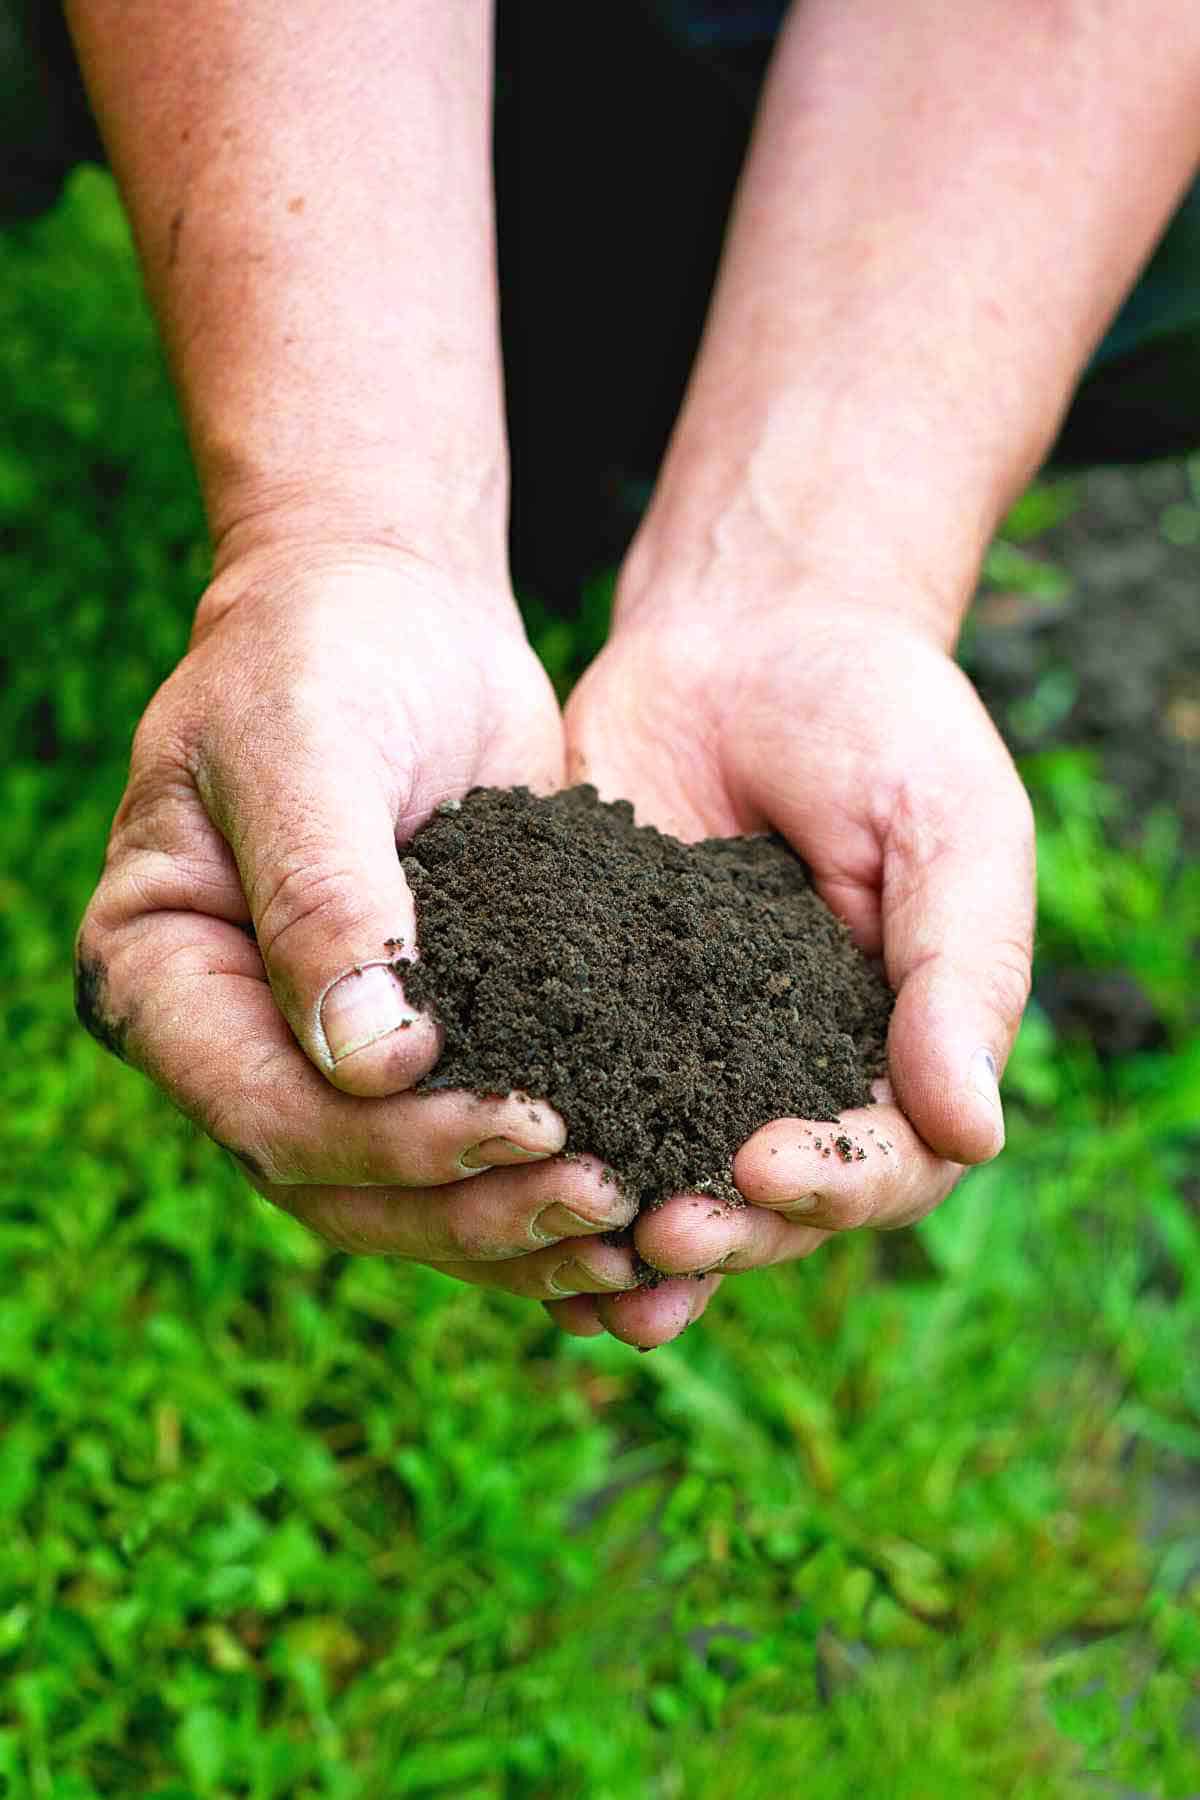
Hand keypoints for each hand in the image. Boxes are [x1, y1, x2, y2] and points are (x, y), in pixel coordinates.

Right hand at [75, 545, 642, 1301]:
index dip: (391, 1146)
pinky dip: (545, 1185)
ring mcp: (332, 1054)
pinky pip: (472, 1146)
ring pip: (411, 1196)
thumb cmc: (322, 652)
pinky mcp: (430, 1041)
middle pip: (340, 1187)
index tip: (525, 1124)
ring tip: (640, 1232)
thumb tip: (372, 1062)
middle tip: (606, 1200)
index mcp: (167, 977)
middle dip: (473, 1208)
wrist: (391, 610)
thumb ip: (325, 895)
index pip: (267, 1113)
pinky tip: (643, 1203)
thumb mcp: (306, 744)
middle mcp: (240, 1040)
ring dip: (519, 1229)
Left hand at [562, 572, 1033, 1346]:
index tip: (763, 1162)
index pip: (890, 1162)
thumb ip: (962, 974)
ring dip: (629, 1234)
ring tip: (581, 1267)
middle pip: (772, 1202)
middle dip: (724, 1229)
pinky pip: (573, 1105)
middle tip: (660, 1231)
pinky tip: (498, 1196)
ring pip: (668, 1179)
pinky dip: (543, 1162)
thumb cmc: (879, 722)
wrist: (747, 633)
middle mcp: (792, 1074)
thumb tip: (974, 1134)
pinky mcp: (592, 1013)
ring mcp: (688, 1051)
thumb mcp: (949, 829)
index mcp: (900, 1050)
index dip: (834, 1184)